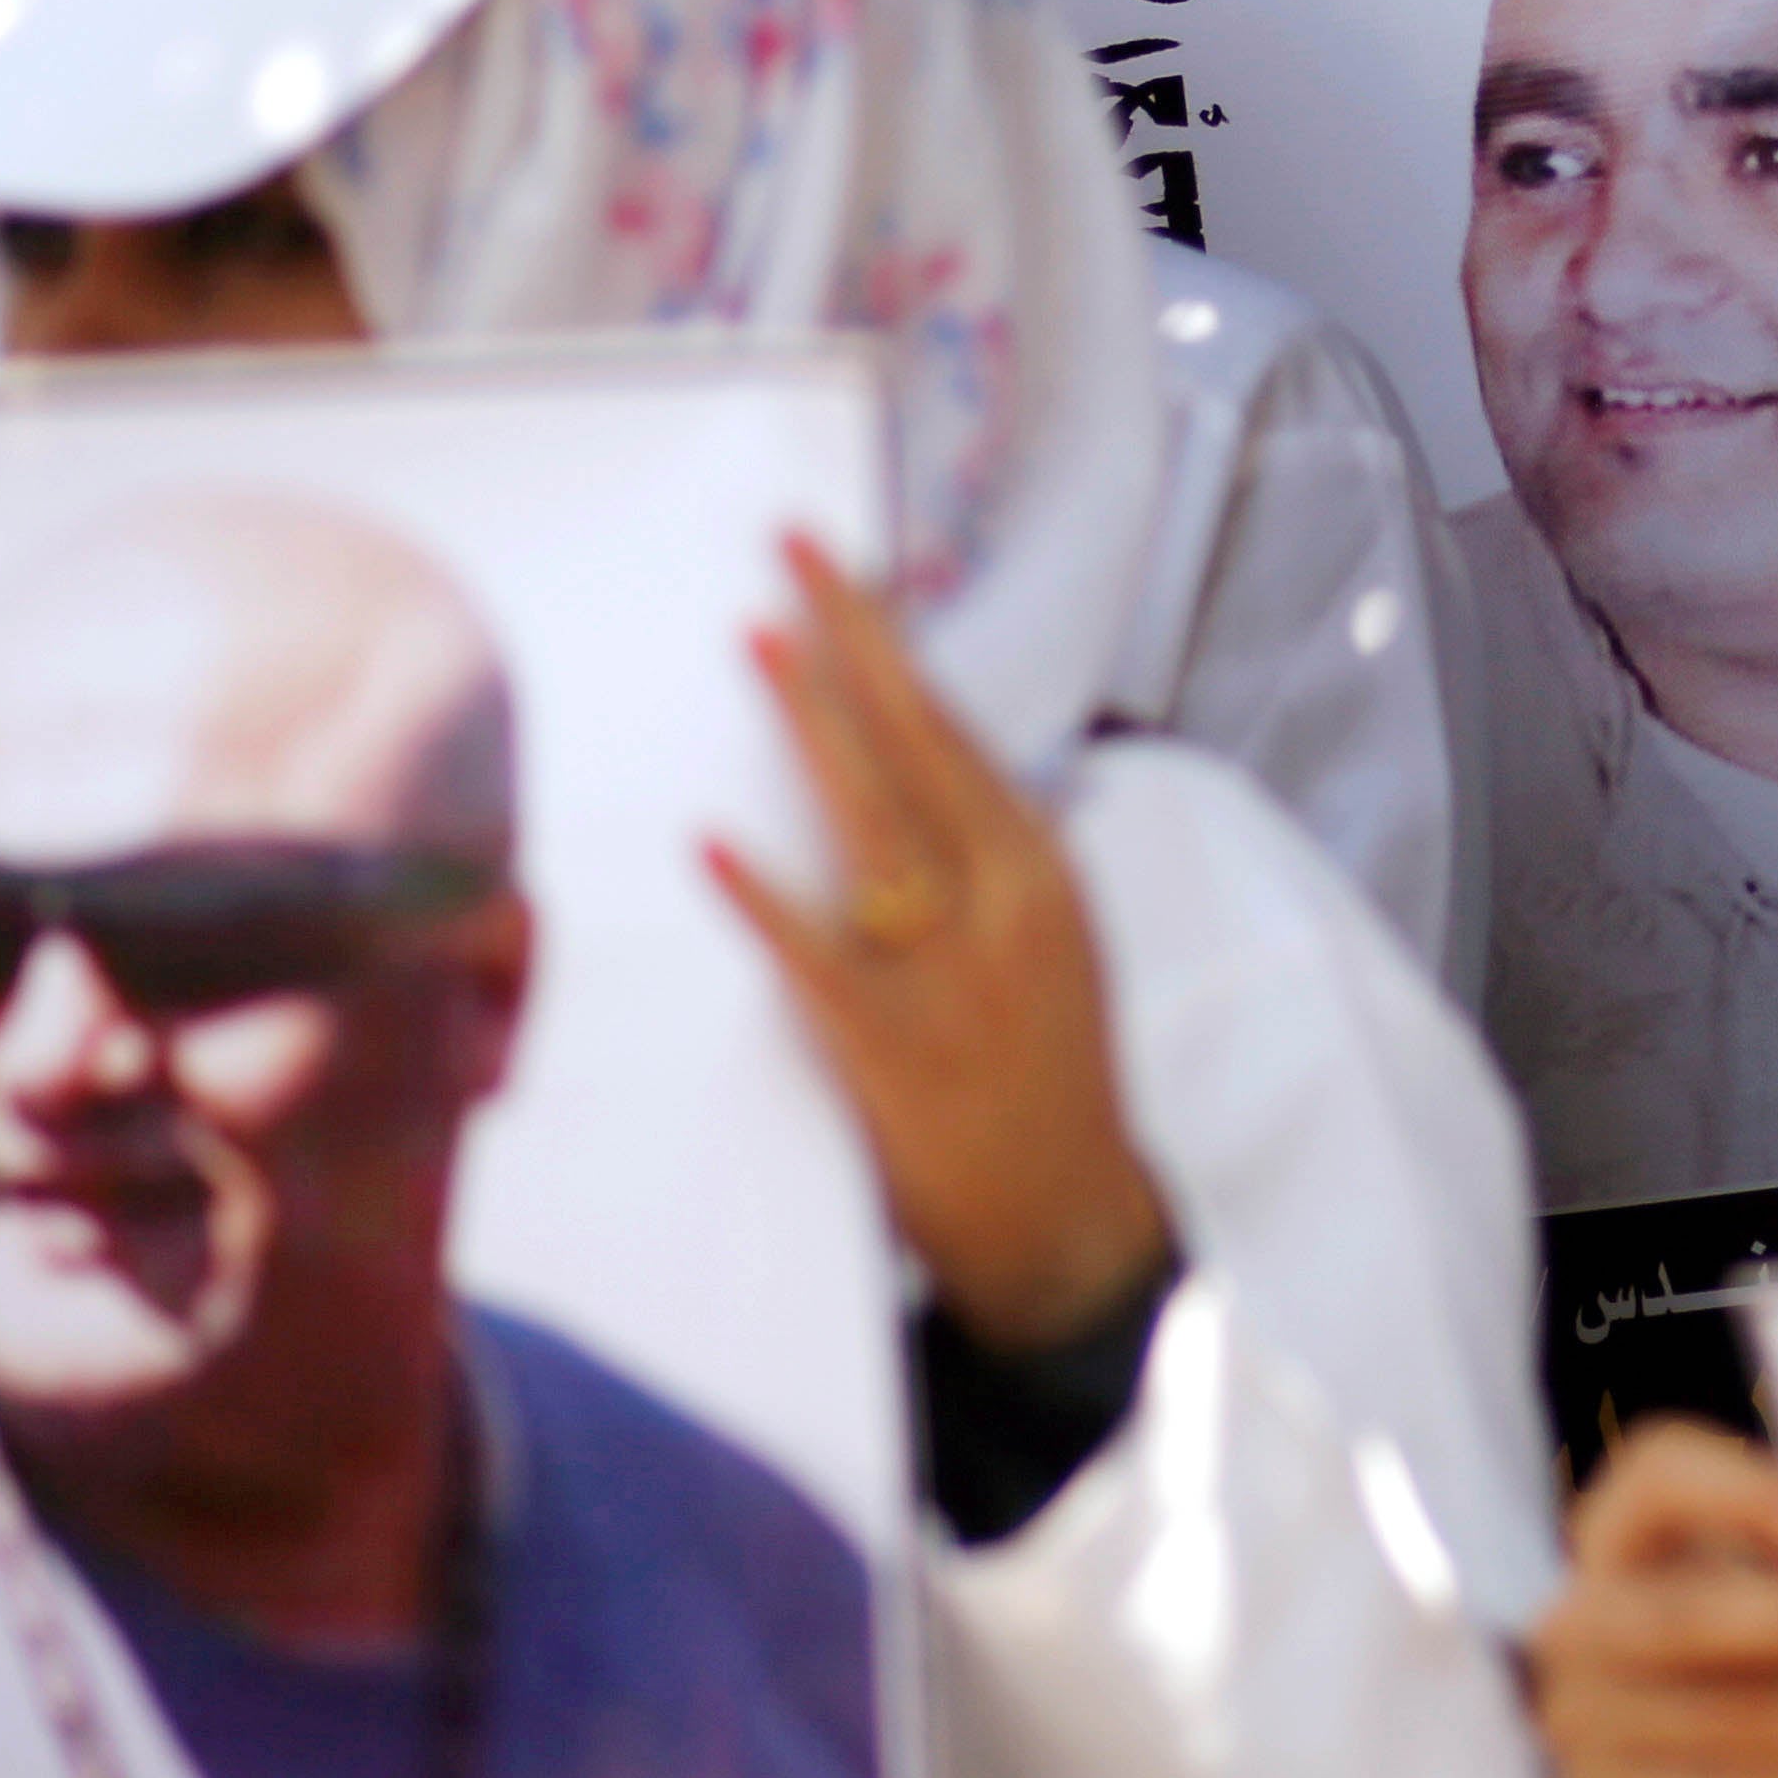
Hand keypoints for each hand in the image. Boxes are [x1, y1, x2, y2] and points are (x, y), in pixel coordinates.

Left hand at [708, 535, 1168, 1353]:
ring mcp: (947, 976)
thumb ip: (995, 862)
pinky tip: (712, 843)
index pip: (962, 733)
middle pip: (922, 744)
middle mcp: (1005, 907)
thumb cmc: (1050, 1077)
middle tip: (795, 548)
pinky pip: (815, 956)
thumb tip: (930, 765)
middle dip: (855, 637)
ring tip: (760, 640)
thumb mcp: (1054, 949)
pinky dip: (765, 898)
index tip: (852, 569)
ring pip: (872, 824)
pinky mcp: (888, 1048)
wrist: (1065, 1228)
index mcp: (1044, 875)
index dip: (900, 646)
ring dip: (814, 725)